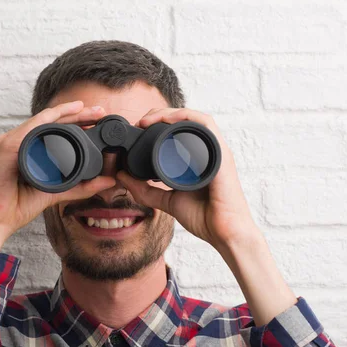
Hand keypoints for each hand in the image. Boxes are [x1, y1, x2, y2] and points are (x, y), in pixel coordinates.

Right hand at [0, 101, 115, 252]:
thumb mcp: (56, 193)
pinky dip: (49, 118)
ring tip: (87, 109)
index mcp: (28, 150)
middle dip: (77, 114)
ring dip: (66, 112)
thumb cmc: (15, 207)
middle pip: (51, 122)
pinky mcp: (7, 146)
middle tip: (100, 111)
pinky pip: (31, 126)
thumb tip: (108, 182)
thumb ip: (81, 187)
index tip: (98, 121)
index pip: (55, 131)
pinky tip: (65, 113)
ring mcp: (11, 141)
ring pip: (43, 120)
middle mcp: (18, 142)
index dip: (76, 123)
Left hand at [116, 108, 259, 250]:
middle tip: (140, 122)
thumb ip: (145, 190)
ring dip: (171, 113)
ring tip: (149, 119)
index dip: (157, 123)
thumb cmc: (204, 217)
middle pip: (185, 120)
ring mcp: (216, 151)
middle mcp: (208, 151)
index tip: (137, 129)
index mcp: (197, 158)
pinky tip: (169, 120)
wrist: (224, 233)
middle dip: (160, 114)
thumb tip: (122, 177)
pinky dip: (187, 117)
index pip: (179, 130)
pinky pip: (206, 125)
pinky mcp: (221, 154)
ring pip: (194, 118)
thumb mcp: (167, 200)